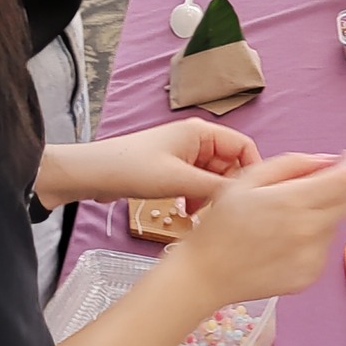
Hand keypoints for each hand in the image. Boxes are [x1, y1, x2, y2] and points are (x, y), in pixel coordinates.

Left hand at [36, 120, 261, 212]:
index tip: (250, 198)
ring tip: (197, 213)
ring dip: (210, 195)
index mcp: (202, 132)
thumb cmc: (132, 168)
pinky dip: (197, 196)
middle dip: (227, 186)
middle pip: (230, 163)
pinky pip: (198, 182)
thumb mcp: (178, 180)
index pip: (243, 147)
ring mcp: (184, 154)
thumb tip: (245, 197)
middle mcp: (196, 139)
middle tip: (219, 210)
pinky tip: (186, 210)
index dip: (251, 171)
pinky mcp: (173, 168)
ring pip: (214, 175)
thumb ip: (216, 188)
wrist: (94, 174)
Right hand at [179, 152, 345, 303]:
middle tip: (311, 187)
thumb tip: (327, 161)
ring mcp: (313, 256)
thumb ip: (291, 164)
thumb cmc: (221, 224)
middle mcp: (310, 230)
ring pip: (336, 224)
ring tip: (286, 219)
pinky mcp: (310, 276)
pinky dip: (312, 240)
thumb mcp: (247, 179)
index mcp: (294, 201)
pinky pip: (324, 249)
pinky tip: (284, 242)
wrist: (205, 274)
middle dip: (339, 187)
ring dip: (323, 214)